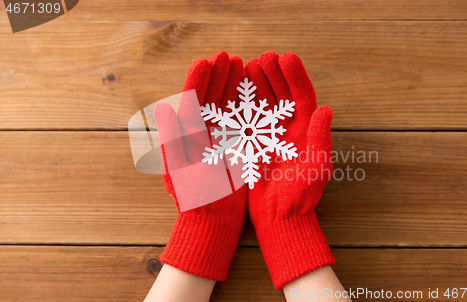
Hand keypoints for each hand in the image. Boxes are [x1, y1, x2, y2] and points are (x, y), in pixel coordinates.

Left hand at [153, 51, 246, 280]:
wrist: (212, 219)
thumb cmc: (193, 198)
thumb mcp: (179, 171)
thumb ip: (172, 140)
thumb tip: (162, 109)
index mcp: (184, 135)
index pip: (191, 100)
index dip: (199, 79)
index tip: (210, 60)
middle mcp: (200, 133)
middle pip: (209, 97)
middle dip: (218, 76)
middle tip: (229, 57)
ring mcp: (217, 139)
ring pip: (224, 106)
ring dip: (231, 85)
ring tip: (242, 65)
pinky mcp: (232, 147)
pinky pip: (239, 121)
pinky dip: (245, 105)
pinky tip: (254, 92)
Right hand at [246, 52, 334, 288]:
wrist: (279, 217)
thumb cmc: (301, 196)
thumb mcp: (315, 168)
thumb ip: (320, 139)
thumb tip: (326, 109)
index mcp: (307, 132)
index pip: (302, 97)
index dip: (295, 76)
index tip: (285, 57)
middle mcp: (290, 130)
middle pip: (283, 95)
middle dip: (274, 74)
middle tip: (263, 57)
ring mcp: (271, 136)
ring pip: (265, 103)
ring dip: (258, 84)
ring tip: (248, 65)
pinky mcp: (255, 144)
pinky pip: (248, 119)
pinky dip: (243, 104)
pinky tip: (235, 91)